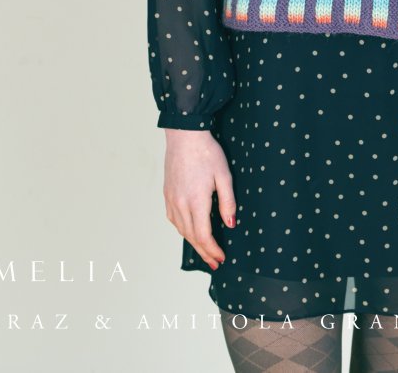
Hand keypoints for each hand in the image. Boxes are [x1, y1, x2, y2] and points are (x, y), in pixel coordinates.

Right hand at [163, 129, 235, 270]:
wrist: (185, 134)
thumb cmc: (207, 152)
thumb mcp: (224, 175)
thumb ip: (228, 201)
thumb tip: (230, 224)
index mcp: (196, 201)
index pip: (203, 235)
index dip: (212, 250)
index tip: (221, 258)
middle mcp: (180, 203)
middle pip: (191, 236)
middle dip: (204, 252)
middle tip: (214, 263)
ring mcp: (171, 199)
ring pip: (181, 229)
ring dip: (193, 242)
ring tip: (204, 251)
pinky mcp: (167, 193)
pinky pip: (174, 219)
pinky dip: (183, 229)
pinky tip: (190, 231)